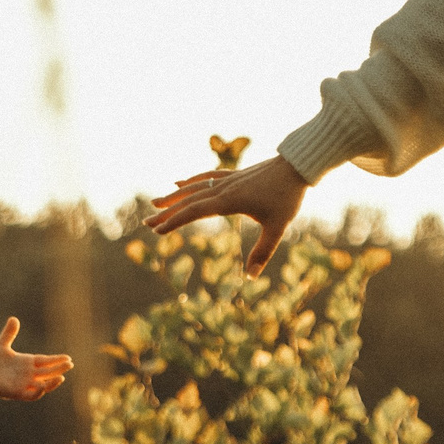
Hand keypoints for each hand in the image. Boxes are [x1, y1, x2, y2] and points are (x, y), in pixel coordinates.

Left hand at [0, 317, 71, 401]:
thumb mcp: (2, 345)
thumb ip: (9, 334)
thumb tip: (14, 318)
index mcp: (28, 363)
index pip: (46, 361)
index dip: (57, 360)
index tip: (68, 357)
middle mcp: (29, 375)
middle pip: (48, 372)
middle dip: (59, 369)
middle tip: (70, 364)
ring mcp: (24, 384)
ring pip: (43, 385)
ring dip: (52, 383)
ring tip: (61, 377)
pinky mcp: (17, 393)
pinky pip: (31, 395)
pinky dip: (38, 392)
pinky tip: (42, 386)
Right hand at [144, 154, 307, 276]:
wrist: (297, 166)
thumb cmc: (288, 197)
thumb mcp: (277, 228)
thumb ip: (263, 252)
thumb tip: (251, 277)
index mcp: (229, 201)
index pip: (194, 212)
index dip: (174, 222)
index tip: (157, 231)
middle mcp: (223, 189)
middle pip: (189, 201)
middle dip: (167, 213)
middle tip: (146, 224)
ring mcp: (228, 180)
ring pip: (194, 187)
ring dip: (174, 196)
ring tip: (156, 203)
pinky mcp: (234, 175)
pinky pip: (206, 177)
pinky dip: (191, 181)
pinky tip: (180, 182)